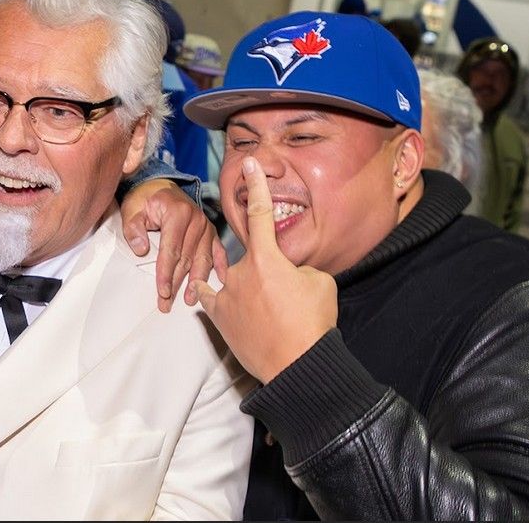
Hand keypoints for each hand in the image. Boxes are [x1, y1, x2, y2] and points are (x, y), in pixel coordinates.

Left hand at [120, 178, 214, 311]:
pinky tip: (222, 281)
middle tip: (166, 303)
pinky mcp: (211, 231)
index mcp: (177, 213)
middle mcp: (196, 219)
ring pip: (203, 259)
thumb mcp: (132, 208)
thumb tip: (142, 249)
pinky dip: (221, 266)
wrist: (161, 186)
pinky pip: (218, 251)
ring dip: (197, 281)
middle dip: (176, 283)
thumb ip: (133, 228)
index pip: (171, 249)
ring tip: (190, 300)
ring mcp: (206, 226)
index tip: (162, 292)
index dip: (166, 273)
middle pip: (187, 258)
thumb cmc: (146, 199)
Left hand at [192, 156, 336, 383]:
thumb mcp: (320, 283)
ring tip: (264, 306)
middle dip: (269, 271)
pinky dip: (212, 293)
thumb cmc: (313, 323)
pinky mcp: (219, 316)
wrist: (297, 365)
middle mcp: (241, 271)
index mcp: (267, 258)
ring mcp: (227, 294)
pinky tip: (208, 290)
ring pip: (232, 277)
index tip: (249, 164)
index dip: (256, 186)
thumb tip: (288, 273)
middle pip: (250, 257)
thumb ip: (298, 269)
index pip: (260, 213)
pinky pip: (209, 296)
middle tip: (288, 300)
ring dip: (246, 285)